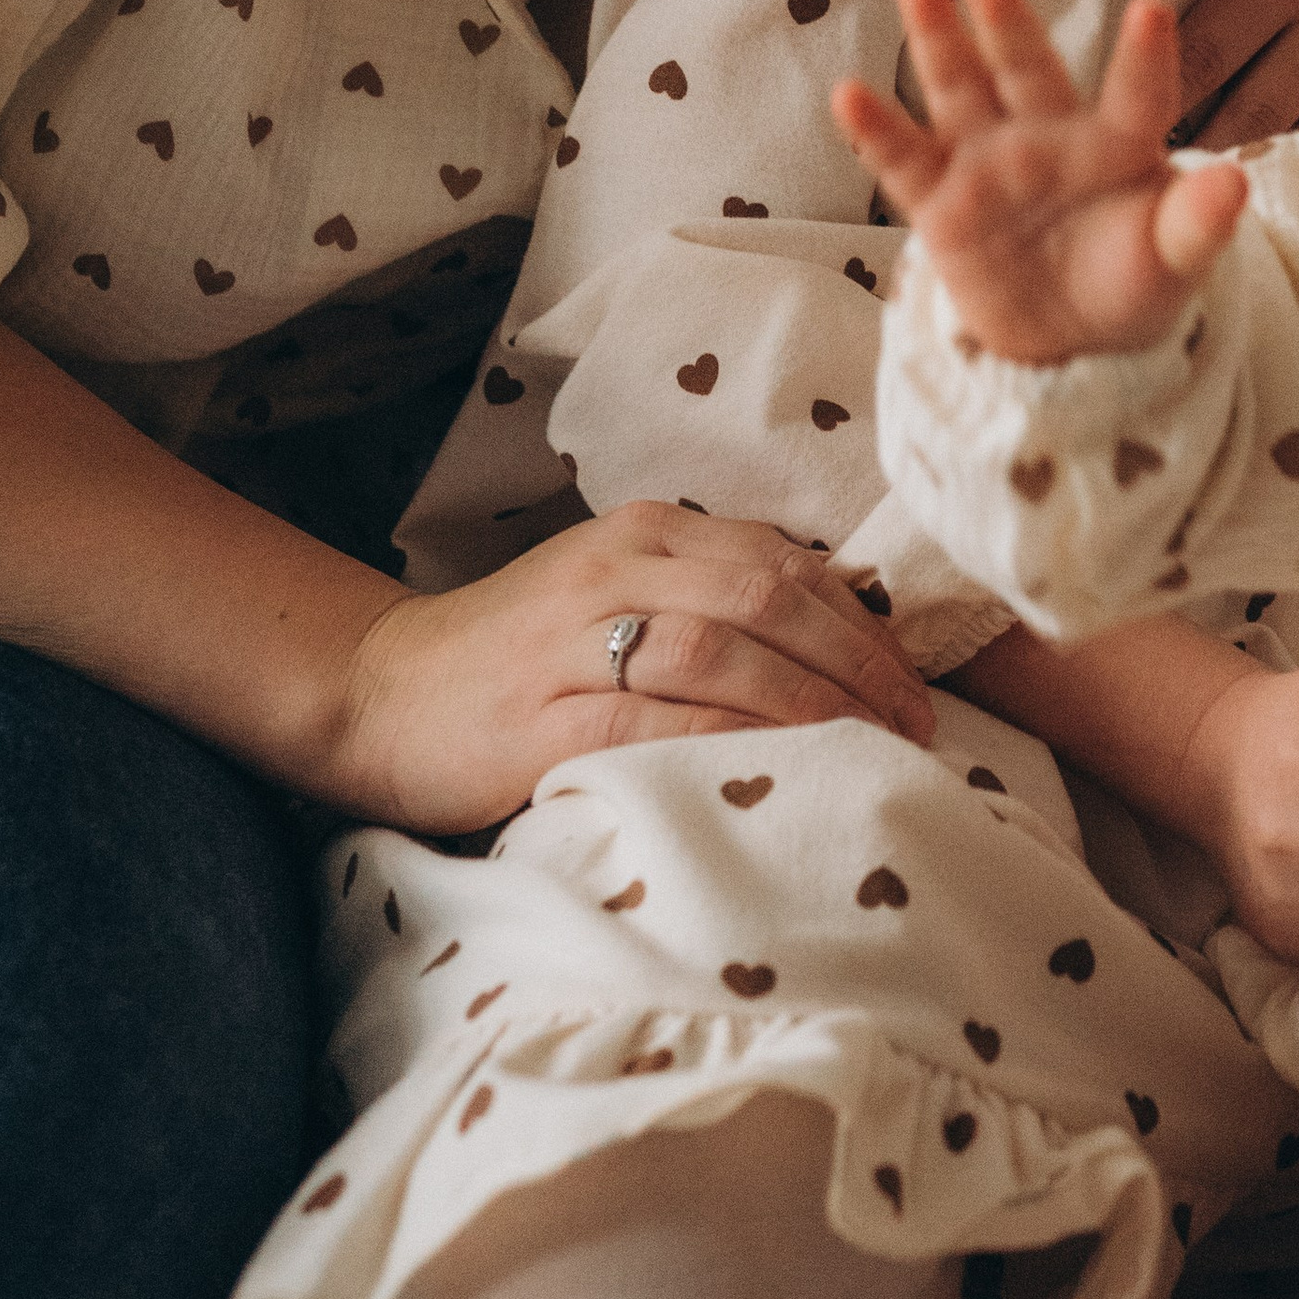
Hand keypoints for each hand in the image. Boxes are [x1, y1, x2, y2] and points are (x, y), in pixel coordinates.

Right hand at [333, 498, 935, 833]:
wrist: (382, 693)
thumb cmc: (519, 653)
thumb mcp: (615, 593)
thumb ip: (704, 593)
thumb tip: (834, 624)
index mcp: (643, 531)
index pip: (780, 560)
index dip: (860, 618)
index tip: (911, 674)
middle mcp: (616, 568)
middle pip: (769, 598)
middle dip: (858, 660)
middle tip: (916, 720)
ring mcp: (576, 640)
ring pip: (723, 652)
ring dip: (812, 701)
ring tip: (871, 748)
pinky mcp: (545, 718)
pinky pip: (658, 722)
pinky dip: (732, 741)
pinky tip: (781, 767)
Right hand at [839, 0, 1248, 361]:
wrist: (1070, 337)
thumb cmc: (1133, 279)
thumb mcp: (1173, 259)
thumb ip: (1197, 223)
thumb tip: (1239, 183)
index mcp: (1119, 140)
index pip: (1138, 93)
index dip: (1145, 57)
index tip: (1152, 9)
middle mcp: (1049, 134)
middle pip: (1028, 68)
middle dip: (1010, 24)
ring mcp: (990, 161)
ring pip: (960, 88)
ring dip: (937, 37)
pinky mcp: (942, 201)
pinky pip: (906, 162)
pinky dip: (877, 131)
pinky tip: (849, 93)